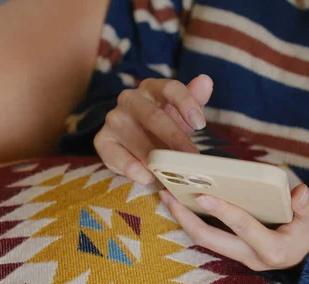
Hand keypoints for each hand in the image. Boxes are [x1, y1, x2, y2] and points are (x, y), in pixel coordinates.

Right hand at [94, 75, 212, 183]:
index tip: (201, 125)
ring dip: (153, 157)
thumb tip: (206, 81)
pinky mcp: (102, 139)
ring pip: (134, 137)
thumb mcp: (181, 114)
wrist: (136, 145)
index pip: (170, 88)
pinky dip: (131, 167)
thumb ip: (195, 98)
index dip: (186, 104)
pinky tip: (146, 176)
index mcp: (152, 88)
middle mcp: (130, 99)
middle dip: (174, 138)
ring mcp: (114, 119)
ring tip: (170, 172)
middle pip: (153, 115)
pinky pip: (114, 153)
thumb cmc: (162, 126)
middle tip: (190, 157)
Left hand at [159, 184, 308, 270]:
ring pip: (206, 240)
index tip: (202, 195)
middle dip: (186, 218)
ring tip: (168, 197)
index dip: (222, 210)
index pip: (243, 227)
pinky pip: (211, 237)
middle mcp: (252, 257)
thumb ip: (308, 205)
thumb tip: (298, 193)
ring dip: (185, 219)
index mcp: (273, 249)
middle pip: (211, 239)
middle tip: (168, 195)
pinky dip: (195, 220)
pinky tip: (183, 204)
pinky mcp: (237, 250)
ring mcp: (242, 256)